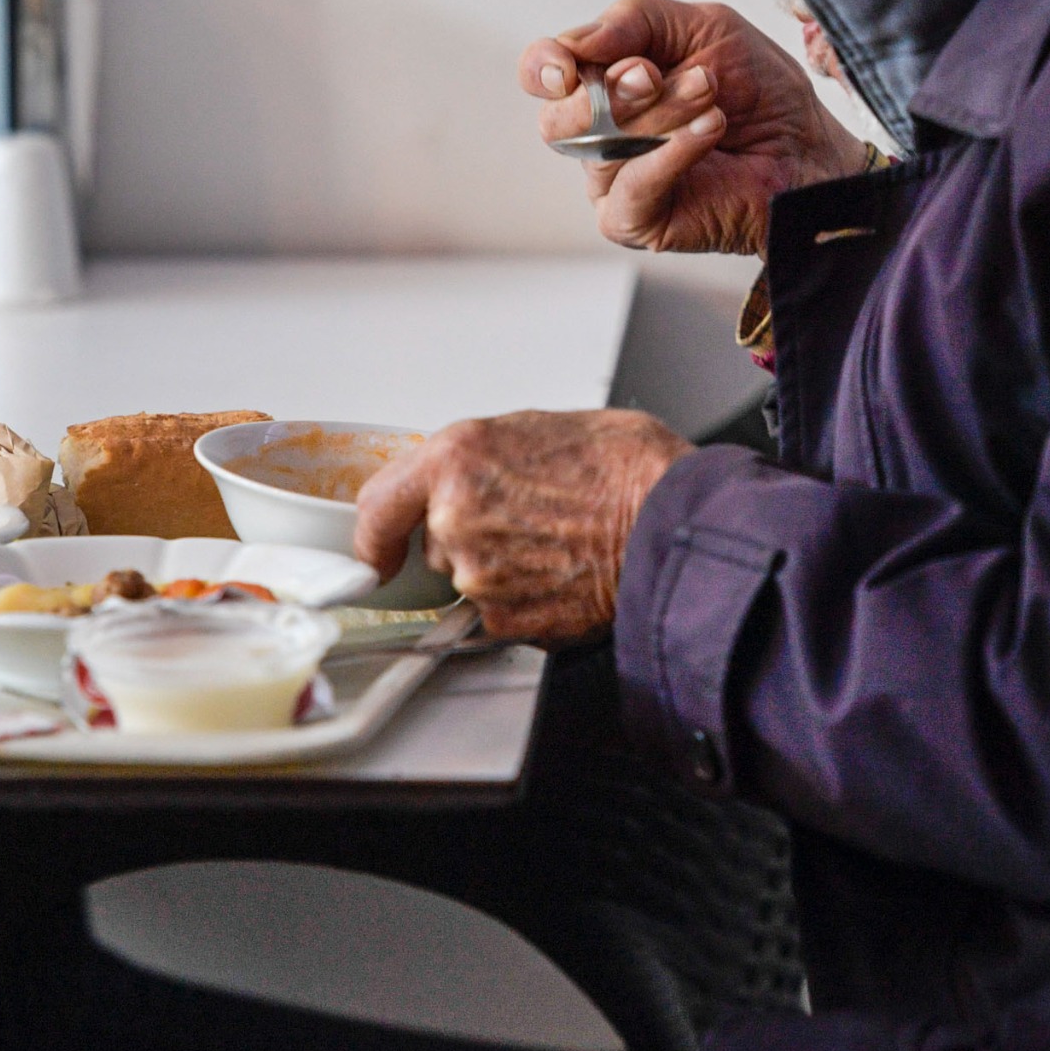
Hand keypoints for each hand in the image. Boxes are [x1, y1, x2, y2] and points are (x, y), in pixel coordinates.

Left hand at [353, 410, 691, 643]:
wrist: (673, 519)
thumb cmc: (626, 467)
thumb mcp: (535, 429)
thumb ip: (479, 462)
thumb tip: (466, 483)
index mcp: (455, 459)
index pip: (375, 508)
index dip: (377, 534)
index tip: (379, 549)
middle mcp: (455, 519)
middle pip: (433, 546)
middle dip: (469, 540)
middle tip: (529, 522)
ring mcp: (478, 575)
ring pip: (470, 582)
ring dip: (503, 573)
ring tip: (558, 545)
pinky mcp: (507, 621)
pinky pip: (502, 616)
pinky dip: (528, 603)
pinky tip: (566, 574)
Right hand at [521, 0, 867, 255]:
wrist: (808, 146)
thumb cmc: (756, 90)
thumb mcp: (701, 26)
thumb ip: (634, 19)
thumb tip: (575, 44)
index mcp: (602, 82)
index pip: (542, 72)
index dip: (544, 65)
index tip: (567, 63)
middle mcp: (597, 133)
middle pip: (560, 117)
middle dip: (611, 89)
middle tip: (654, 73)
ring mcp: (613, 181)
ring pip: (600, 146)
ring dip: (660, 111)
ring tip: (710, 94)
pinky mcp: (636, 221)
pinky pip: (633, 187)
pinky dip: (672, 152)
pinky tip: (710, 129)